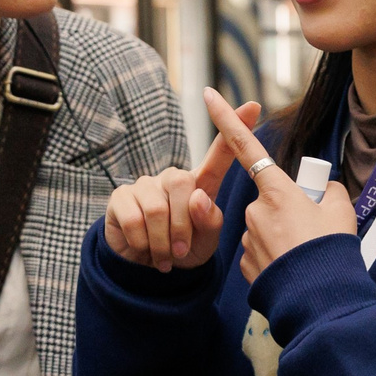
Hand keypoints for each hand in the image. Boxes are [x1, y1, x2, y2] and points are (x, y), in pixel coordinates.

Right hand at [102, 97, 262, 271]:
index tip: (254, 105)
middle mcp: (172, 178)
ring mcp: (144, 185)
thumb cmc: (183, 250)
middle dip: (183, 225)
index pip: (219, 154)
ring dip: (162, 241)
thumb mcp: (205, 241)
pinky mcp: (121, 197)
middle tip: (181, 252)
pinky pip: (134, 218)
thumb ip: (209, 221)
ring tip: (165, 257)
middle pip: (182, 185)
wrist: (147, 270)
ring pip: (157, 208)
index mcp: (199, 185)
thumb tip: (197, 197)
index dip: (235, 129)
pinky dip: (142, 242)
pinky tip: (144, 250)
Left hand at [201, 88, 358, 282]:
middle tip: (314, 230)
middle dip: (288, 209)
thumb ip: (328, 192)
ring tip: (305, 253)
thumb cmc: (332, 251)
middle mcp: (255, 211)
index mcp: (277, 192)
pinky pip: (261, 251)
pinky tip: (292, 269)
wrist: (320, 301)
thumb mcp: (341, 210)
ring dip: (283, 235)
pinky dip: (276, 257)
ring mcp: (248, 238)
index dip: (227, 119)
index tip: (207, 94)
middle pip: (270, 199)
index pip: (246, 147)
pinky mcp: (245, 264)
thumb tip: (321, 192)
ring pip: (265, 227)